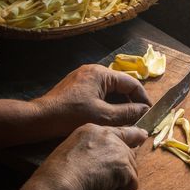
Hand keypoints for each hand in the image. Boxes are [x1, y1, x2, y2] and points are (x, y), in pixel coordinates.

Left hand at [33, 64, 150, 137]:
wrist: (40, 118)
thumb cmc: (71, 115)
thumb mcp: (103, 116)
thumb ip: (127, 113)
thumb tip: (145, 111)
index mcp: (101, 73)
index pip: (131, 83)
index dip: (142, 98)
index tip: (149, 112)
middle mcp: (93, 70)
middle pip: (121, 85)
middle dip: (131, 101)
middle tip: (139, 117)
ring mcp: (83, 77)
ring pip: (110, 89)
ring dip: (119, 103)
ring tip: (125, 119)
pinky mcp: (77, 86)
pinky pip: (99, 92)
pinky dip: (107, 102)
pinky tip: (108, 116)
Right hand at [34, 122, 147, 189]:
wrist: (59, 181)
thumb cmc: (57, 173)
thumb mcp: (72, 151)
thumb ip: (90, 150)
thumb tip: (104, 164)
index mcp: (92, 129)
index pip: (120, 131)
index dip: (133, 135)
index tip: (143, 136)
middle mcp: (108, 136)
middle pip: (129, 154)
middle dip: (120, 171)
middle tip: (101, 183)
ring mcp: (118, 150)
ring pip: (131, 171)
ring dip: (118, 183)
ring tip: (97, 188)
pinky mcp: (125, 166)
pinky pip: (132, 184)